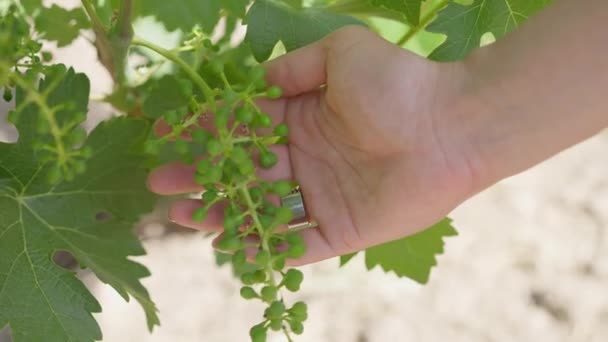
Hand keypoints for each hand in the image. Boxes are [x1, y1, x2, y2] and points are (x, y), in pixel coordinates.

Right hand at [147, 26, 476, 264]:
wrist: (452, 125)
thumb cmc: (398, 83)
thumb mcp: (340, 54)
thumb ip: (295, 69)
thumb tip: (256, 83)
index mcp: (303, 118)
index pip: (243, 130)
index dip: (205, 133)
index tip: (168, 136)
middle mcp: (308, 158)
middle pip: (244, 174)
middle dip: (201, 179)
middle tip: (161, 186)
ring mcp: (325, 196)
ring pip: (263, 211)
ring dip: (223, 216)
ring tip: (182, 218)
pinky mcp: (346, 229)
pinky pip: (301, 244)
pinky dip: (270, 250)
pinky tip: (234, 250)